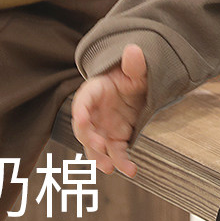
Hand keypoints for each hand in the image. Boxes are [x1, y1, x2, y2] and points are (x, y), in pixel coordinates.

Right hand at [70, 44, 147, 177]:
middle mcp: (94, 112)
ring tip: (110, 168)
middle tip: (99, 147)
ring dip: (100, 158)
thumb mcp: (137, 69)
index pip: (82, 100)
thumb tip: (133, 50)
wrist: (140, 87)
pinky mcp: (116, 139)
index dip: (79, 110)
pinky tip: (130, 170)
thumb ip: (134, 64)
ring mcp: (103, 127)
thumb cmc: (133, 75)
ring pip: (96, 146)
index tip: (80, 119)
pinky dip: (121, 162)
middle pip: (84, 128)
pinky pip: (115, 153)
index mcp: (95, 91)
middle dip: (89, 139)